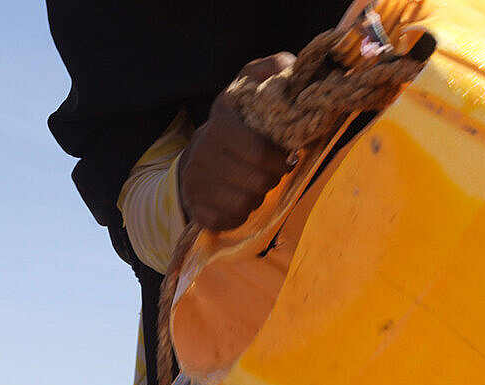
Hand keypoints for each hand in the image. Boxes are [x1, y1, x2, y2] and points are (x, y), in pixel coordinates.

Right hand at [178, 52, 297, 231]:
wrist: (195, 157)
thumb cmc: (236, 124)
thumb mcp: (249, 88)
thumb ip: (271, 71)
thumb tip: (289, 65)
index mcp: (219, 124)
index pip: (260, 152)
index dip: (281, 159)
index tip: (287, 157)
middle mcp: (202, 153)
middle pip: (258, 181)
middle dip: (272, 178)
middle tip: (271, 171)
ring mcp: (195, 183)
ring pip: (246, 203)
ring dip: (258, 195)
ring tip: (254, 183)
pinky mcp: (195, 208)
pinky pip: (229, 220)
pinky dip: (240, 213)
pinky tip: (239, 198)